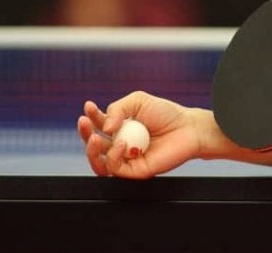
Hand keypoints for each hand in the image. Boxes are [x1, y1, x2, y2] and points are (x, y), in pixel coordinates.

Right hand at [77, 91, 204, 177]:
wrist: (187, 128)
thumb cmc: (166, 113)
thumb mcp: (138, 101)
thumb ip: (117, 109)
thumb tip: (103, 127)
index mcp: (121, 126)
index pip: (98, 124)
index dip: (90, 116)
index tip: (89, 106)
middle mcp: (121, 143)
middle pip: (93, 145)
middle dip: (84, 133)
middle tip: (84, 122)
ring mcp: (127, 158)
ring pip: (98, 162)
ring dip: (91, 150)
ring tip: (94, 138)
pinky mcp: (134, 171)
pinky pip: (114, 169)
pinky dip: (113, 156)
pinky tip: (121, 143)